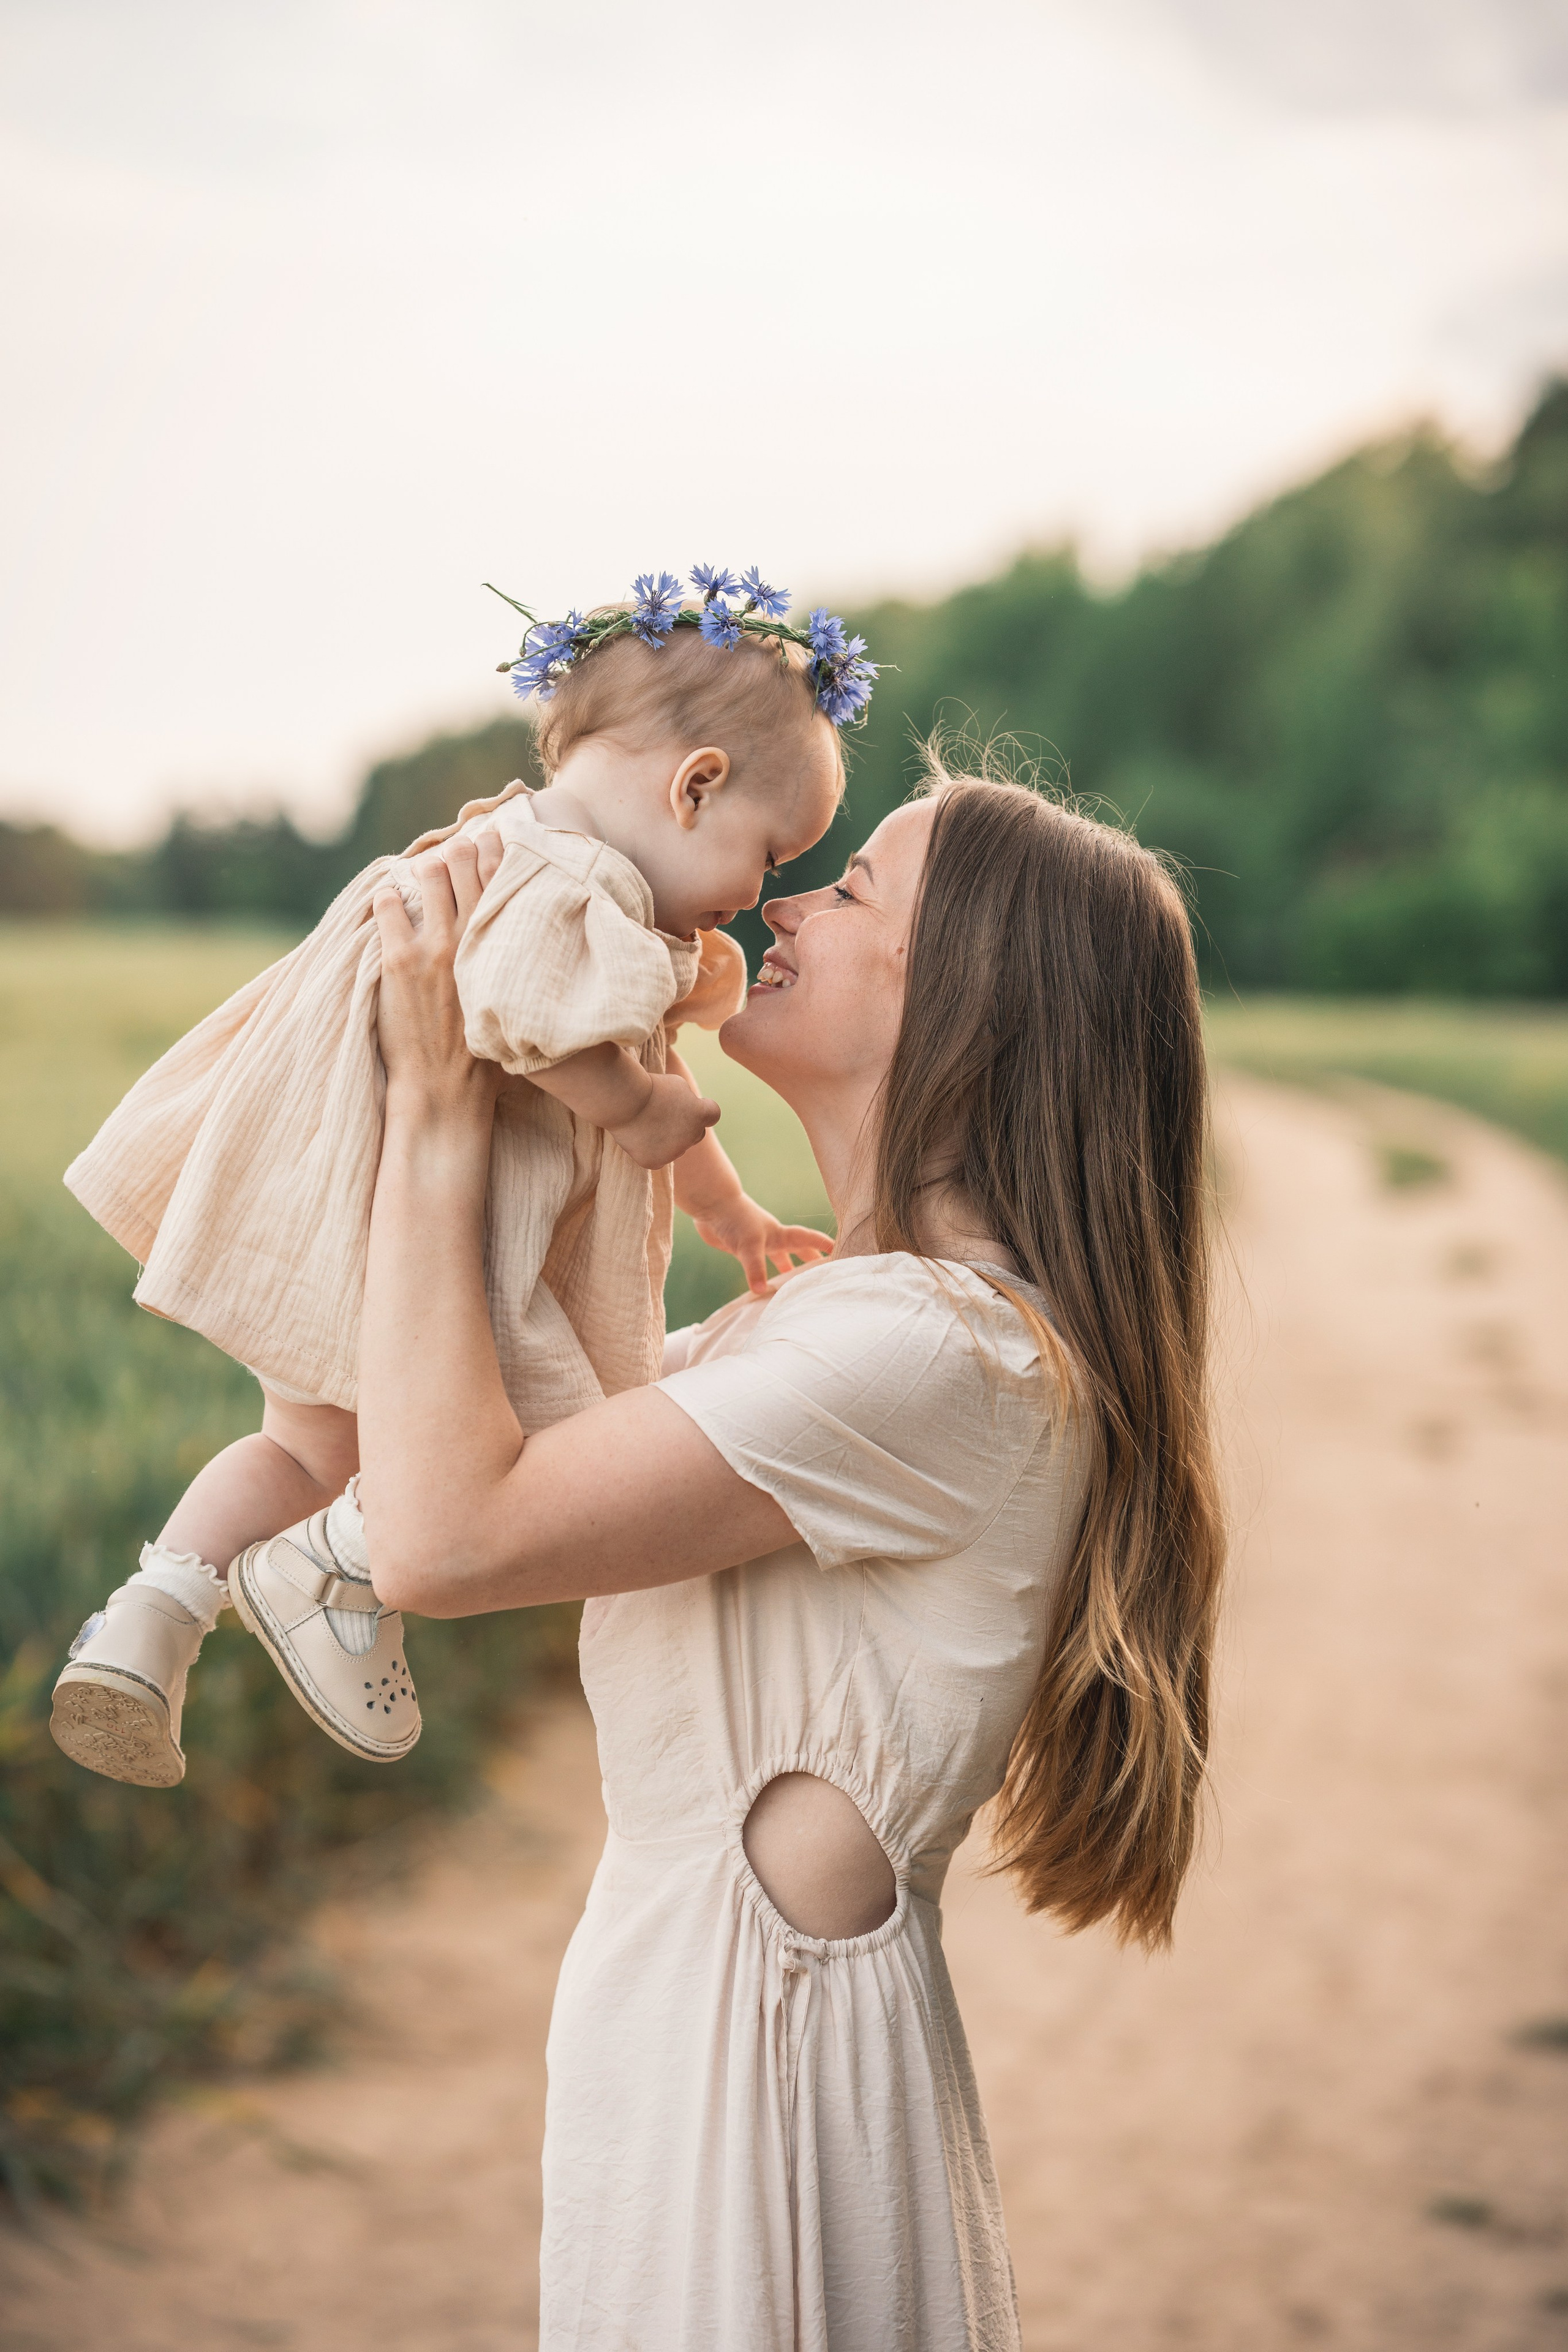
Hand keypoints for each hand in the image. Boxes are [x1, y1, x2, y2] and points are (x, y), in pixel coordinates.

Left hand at [372, 837, 501, 1118]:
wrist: (446, 1088)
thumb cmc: (484, 1053)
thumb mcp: (509, 999)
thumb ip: (507, 964)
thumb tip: (511, 938)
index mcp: (502, 949)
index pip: (503, 882)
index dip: (498, 854)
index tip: (494, 838)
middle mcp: (472, 940)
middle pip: (468, 868)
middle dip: (464, 850)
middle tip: (460, 844)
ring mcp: (435, 947)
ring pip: (431, 879)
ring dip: (427, 869)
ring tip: (425, 869)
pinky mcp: (400, 960)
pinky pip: (390, 907)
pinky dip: (388, 898)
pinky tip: (388, 898)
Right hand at [608, 1072, 721, 1169]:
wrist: (624, 1100)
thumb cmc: (651, 1087)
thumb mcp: (677, 1084)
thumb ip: (688, 1099)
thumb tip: (688, 1109)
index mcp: (700, 1115)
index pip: (712, 1115)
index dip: (702, 1109)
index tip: (692, 1105)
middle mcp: (691, 1136)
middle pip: (696, 1134)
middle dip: (687, 1126)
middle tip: (665, 1115)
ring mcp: (673, 1152)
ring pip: (676, 1147)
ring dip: (668, 1139)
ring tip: (647, 1123)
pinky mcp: (654, 1162)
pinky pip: (658, 1158)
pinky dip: (650, 1149)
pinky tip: (639, 1136)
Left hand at [690, 1193, 834, 1296]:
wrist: (711, 1204)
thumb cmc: (736, 1218)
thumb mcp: (750, 1244)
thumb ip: (756, 1267)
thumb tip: (761, 1291)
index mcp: (780, 1235)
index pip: (808, 1240)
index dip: (824, 1246)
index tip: (840, 1253)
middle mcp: (772, 1239)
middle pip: (797, 1251)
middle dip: (810, 1261)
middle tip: (822, 1274)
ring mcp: (757, 1244)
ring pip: (777, 1259)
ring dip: (786, 1270)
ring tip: (793, 1286)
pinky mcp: (741, 1249)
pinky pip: (757, 1266)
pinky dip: (763, 1275)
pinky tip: (761, 1285)